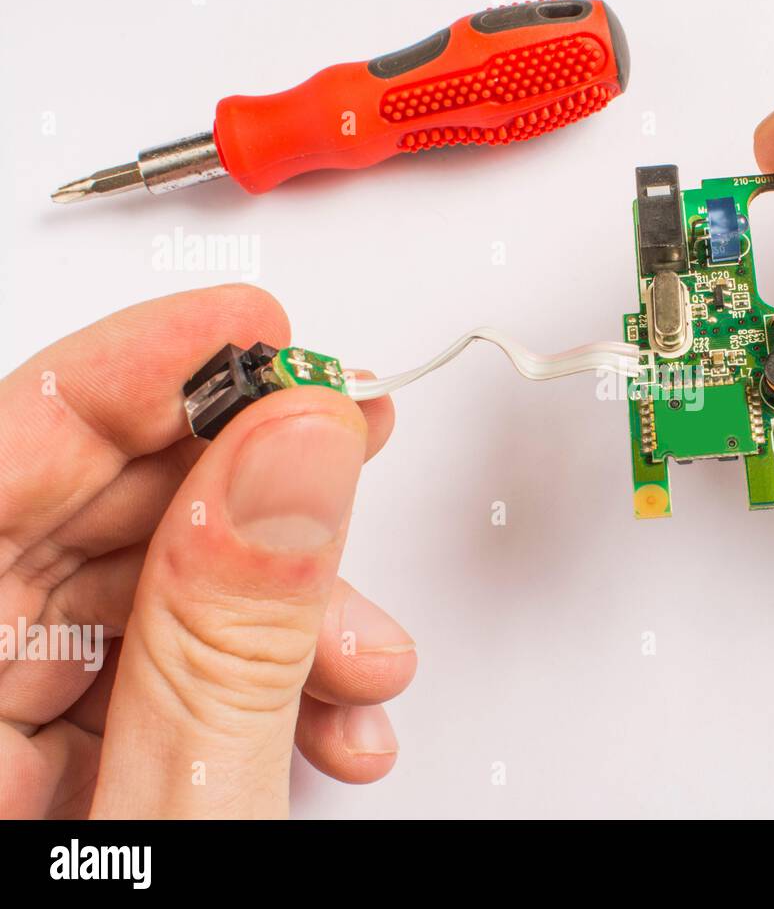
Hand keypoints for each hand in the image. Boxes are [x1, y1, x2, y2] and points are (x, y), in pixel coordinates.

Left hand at [0, 285, 415, 817]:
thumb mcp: (184, 819)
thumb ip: (229, 644)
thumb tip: (292, 458)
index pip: (1, 463)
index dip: (132, 374)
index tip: (251, 330)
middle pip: (79, 517)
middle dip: (244, 484)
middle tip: (341, 441)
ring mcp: (4, 741)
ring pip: (140, 594)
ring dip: (281, 604)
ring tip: (361, 649)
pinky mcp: (72, 772)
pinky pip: (161, 674)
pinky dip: (262, 677)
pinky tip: (329, 709)